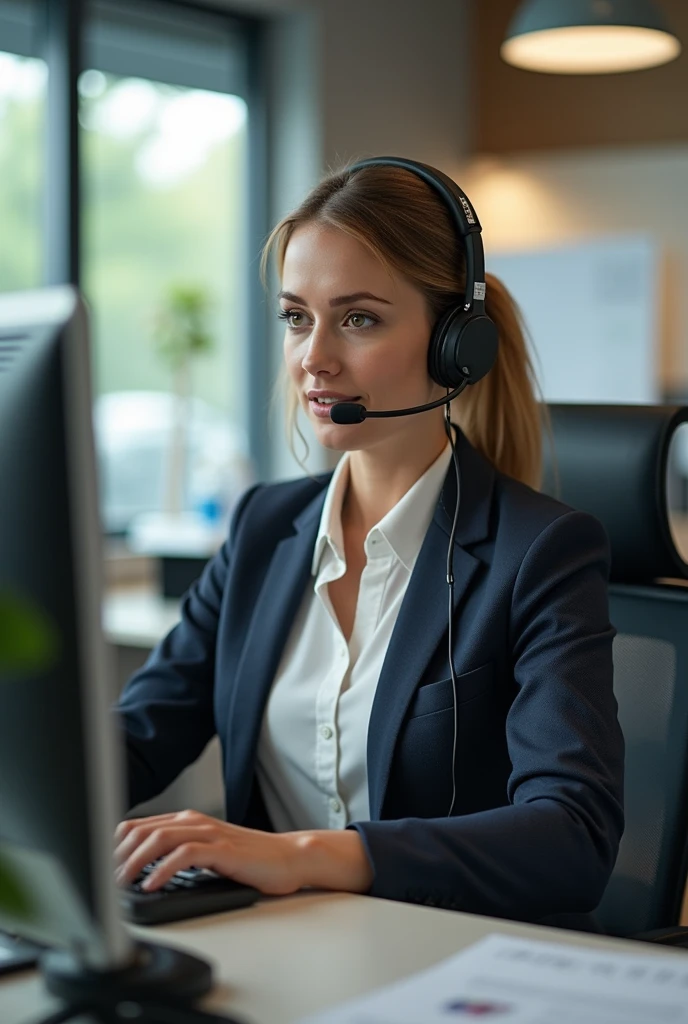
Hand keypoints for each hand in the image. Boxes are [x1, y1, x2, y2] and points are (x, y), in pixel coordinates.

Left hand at [114, 809, 373, 895]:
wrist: (289, 858)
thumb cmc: (249, 860)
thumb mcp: (206, 854)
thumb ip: (178, 854)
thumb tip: (140, 873)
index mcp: (188, 820)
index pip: (139, 826)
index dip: (115, 846)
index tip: (100, 868)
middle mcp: (195, 821)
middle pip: (144, 831)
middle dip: (118, 855)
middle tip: (104, 880)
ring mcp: (210, 833)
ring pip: (160, 838)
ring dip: (135, 861)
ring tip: (121, 883)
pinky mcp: (223, 849)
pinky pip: (185, 855)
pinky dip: (163, 869)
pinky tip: (152, 885)